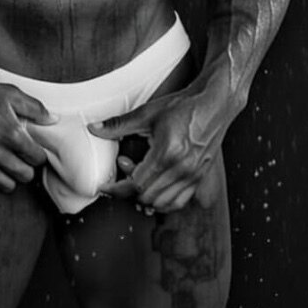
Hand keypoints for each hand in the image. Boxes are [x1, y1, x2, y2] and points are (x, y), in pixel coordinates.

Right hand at [0, 70, 57, 192]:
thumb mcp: (10, 94)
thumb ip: (34, 108)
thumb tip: (51, 119)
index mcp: (9, 135)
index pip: (36, 158)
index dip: (37, 153)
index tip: (33, 150)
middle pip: (24, 175)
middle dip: (26, 166)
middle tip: (21, 157)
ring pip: (6, 185)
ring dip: (9, 175)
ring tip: (7, 163)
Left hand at [88, 91, 226, 212]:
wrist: (213, 104)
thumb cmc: (183, 107)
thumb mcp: (147, 113)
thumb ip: (118, 124)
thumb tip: (94, 128)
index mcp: (166, 153)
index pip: (136, 185)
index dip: (117, 188)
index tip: (106, 186)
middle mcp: (181, 169)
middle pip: (147, 197)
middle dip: (129, 189)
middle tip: (124, 168)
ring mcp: (193, 176)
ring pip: (162, 203)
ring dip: (145, 196)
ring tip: (139, 176)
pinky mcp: (199, 178)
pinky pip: (178, 202)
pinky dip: (162, 200)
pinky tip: (155, 186)